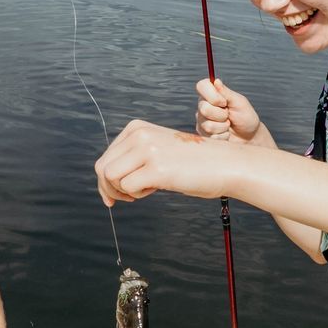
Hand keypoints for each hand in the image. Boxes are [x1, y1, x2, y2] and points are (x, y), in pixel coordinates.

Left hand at [95, 119, 235, 205]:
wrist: (225, 164)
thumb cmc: (193, 163)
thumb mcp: (158, 151)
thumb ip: (134, 159)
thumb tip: (105, 183)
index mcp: (137, 128)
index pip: (105, 157)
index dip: (107, 181)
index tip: (118, 194)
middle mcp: (139, 134)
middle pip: (102, 168)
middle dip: (109, 189)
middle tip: (127, 199)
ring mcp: (147, 150)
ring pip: (110, 177)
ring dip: (122, 192)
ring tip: (144, 191)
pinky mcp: (156, 168)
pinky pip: (127, 187)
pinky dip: (137, 195)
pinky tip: (155, 189)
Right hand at [195, 78, 267, 145]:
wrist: (249, 136)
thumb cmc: (245, 117)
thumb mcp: (239, 102)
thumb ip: (226, 93)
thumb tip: (216, 81)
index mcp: (212, 94)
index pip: (201, 86)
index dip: (212, 95)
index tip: (224, 102)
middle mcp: (204, 106)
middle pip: (204, 108)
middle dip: (221, 114)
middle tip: (229, 115)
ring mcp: (202, 121)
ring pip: (208, 125)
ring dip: (223, 126)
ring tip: (228, 124)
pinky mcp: (203, 134)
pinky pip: (211, 136)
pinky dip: (223, 136)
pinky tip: (226, 133)